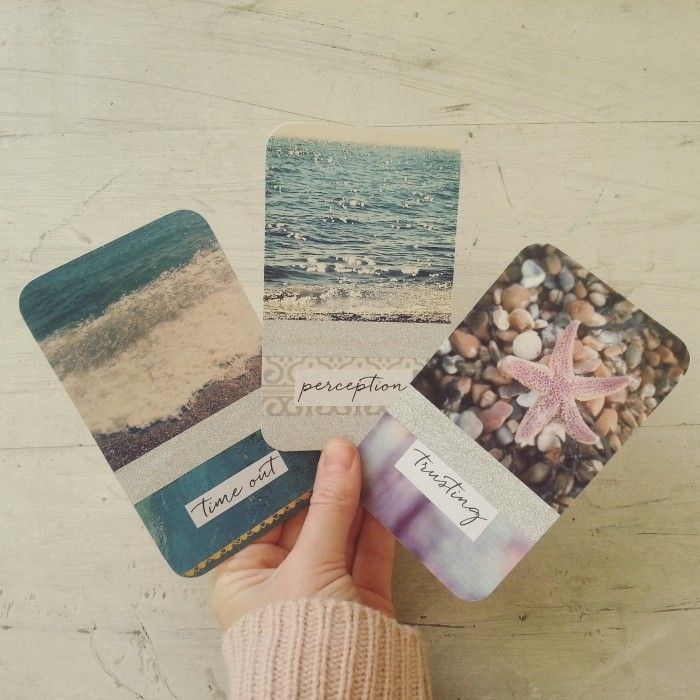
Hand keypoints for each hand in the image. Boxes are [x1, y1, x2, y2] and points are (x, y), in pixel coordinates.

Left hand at [212, 438, 394, 630]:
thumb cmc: (300, 640)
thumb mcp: (310, 565)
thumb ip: (330, 506)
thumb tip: (340, 451)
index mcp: (246, 576)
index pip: (267, 514)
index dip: (287, 478)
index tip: (304, 443)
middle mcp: (283, 581)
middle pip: (307, 519)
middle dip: (327, 482)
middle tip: (342, 440)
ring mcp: (325, 590)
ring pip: (342, 532)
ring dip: (358, 497)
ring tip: (370, 454)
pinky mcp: (361, 599)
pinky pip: (369, 552)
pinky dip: (380, 522)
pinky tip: (386, 489)